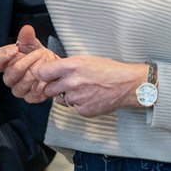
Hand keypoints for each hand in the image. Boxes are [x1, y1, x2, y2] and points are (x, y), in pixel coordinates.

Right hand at [0, 25, 60, 102]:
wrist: (52, 67)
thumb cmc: (38, 55)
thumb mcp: (33, 43)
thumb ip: (27, 37)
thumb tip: (27, 29)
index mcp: (5, 65)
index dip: (5, 57)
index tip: (16, 49)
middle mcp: (9, 78)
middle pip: (11, 74)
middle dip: (26, 63)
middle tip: (39, 53)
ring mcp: (18, 89)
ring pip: (21, 85)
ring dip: (35, 73)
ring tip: (45, 63)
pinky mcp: (30, 98)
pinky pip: (32, 95)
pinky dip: (40, 86)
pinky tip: (46, 78)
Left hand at [33, 55, 147, 116]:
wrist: (126, 85)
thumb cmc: (108, 70)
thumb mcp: (85, 60)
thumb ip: (66, 66)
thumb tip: (51, 71)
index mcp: (71, 66)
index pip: (43, 72)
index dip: (43, 75)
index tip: (45, 76)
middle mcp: (72, 82)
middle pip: (48, 89)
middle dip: (53, 88)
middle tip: (63, 85)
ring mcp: (77, 98)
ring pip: (62, 99)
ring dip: (68, 96)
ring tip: (84, 90)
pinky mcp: (83, 110)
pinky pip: (74, 108)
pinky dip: (80, 104)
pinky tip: (91, 97)